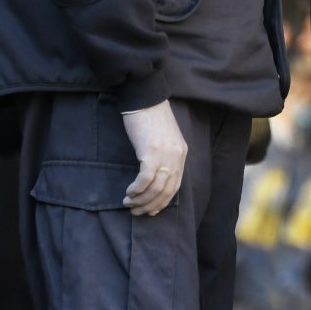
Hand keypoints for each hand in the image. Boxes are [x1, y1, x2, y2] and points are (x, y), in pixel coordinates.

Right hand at [121, 99, 188, 216]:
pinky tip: (129, 193)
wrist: (144, 97)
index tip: (151, 211)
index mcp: (181, 153)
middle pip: (167, 191)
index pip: (175, 185)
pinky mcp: (151, 152)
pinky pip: (145, 178)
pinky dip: (137, 189)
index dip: (163, 201)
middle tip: (137, 212)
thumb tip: (154, 174)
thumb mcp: (163, 137)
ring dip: (141, 200)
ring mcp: (165, 155)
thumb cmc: (150, 116)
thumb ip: (164, 154)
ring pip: (156, 188)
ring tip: (129, 204)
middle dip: (151, 205)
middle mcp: (176, 156)